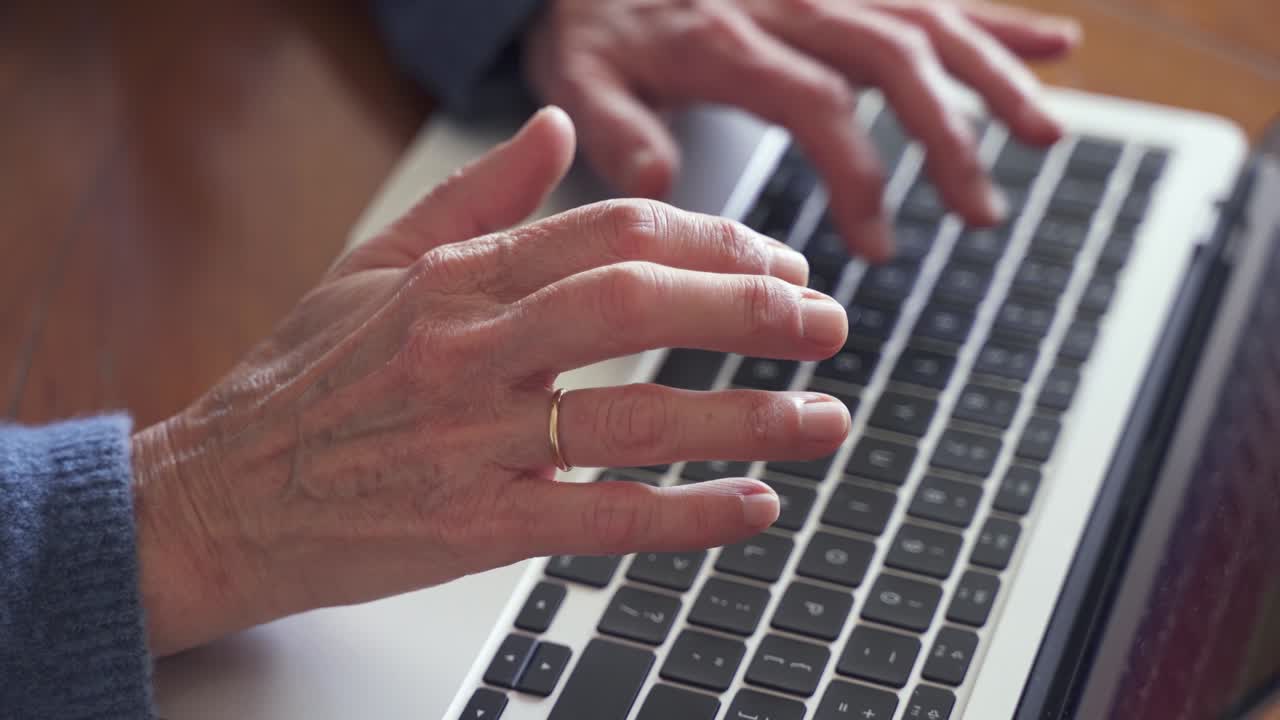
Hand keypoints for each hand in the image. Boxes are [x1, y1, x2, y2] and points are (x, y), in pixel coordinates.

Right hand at [130, 108, 851, 655]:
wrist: (218, 498)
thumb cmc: (301, 384)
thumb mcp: (374, 266)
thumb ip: (474, 195)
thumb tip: (555, 130)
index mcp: (456, 278)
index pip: (612, 233)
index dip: (714, 243)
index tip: (775, 262)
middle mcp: (470, 349)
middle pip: (639, 304)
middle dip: (752, 309)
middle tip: (828, 322)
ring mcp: (472, 440)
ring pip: (638, 413)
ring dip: (750, 414)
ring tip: (825, 416)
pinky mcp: (473, 527)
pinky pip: (603, 517)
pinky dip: (689, 512)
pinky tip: (756, 507)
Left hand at [523, 0, 1079, 260]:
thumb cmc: (588, 28)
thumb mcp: (578, 78)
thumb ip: (617, 128)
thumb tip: (662, 186)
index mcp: (730, 40)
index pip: (819, 107)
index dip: (859, 178)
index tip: (876, 247)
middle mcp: (790, 2)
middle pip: (894, 59)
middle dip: (948, 138)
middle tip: (980, 215)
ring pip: (927, 23)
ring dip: (995, 76)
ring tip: (1045, 136)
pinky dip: (995, 21)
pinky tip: (1054, 44)